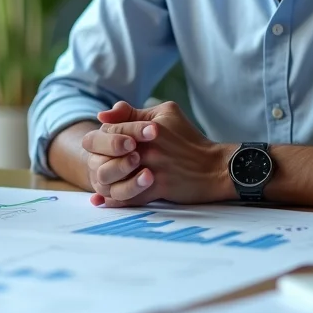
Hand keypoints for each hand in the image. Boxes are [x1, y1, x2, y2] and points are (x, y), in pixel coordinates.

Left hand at [83, 101, 233, 207]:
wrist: (215, 167)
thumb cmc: (189, 138)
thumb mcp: (165, 113)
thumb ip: (132, 112)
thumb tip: (101, 117)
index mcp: (148, 128)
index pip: (109, 131)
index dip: (104, 138)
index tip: (107, 144)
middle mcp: (148, 149)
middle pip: (105, 155)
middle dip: (98, 159)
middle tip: (99, 162)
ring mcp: (152, 169)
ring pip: (113, 177)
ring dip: (103, 179)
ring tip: (100, 179)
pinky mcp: (157, 188)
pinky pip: (127, 197)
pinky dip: (111, 200)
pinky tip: (100, 200)